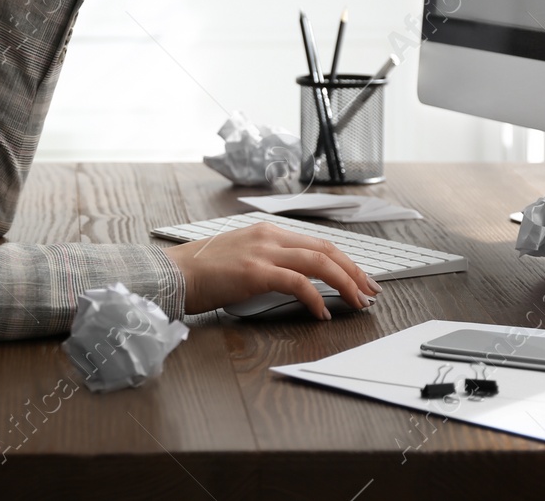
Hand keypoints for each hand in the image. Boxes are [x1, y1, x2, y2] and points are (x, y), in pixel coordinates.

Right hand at [161, 221, 381, 319]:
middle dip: (355, 271)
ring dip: (345, 283)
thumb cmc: (202, 272)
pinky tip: (322, 313)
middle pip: (326, 249)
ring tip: (357, 302)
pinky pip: (299, 283)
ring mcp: (262, 252)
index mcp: (267, 232)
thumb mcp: (240, 258)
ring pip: (319, 262)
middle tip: (371, 291)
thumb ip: (266, 262)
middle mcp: (269, 236)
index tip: (360, 278)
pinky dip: (316, 298)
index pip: (317, 242)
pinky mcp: (255, 272)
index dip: (344, 260)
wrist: (174, 273)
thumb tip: (294, 281)